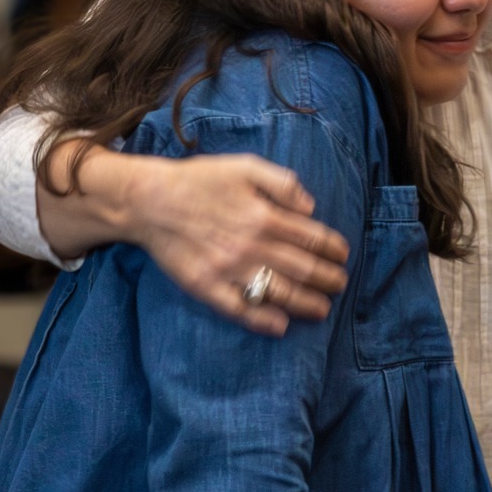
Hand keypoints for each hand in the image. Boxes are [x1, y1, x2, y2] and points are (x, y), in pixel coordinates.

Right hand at [127, 153, 350, 335]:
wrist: (149, 200)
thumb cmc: (199, 180)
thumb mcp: (245, 165)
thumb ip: (283, 183)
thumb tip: (311, 206)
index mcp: (265, 215)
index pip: (313, 238)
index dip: (334, 249)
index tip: (343, 255)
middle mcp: (252, 245)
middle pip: (304, 268)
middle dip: (329, 280)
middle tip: (340, 285)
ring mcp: (230, 269)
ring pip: (280, 292)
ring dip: (307, 304)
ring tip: (322, 310)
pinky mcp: (207, 287)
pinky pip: (240, 309)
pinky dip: (263, 320)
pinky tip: (280, 326)